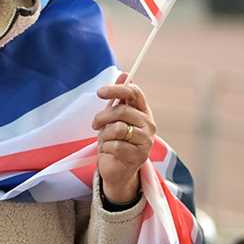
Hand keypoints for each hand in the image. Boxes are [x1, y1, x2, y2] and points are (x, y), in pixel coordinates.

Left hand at [93, 73, 155, 203]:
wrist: (118, 169)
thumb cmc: (115, 140)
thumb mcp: (113, 118)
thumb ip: (117, 98)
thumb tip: (124, 73)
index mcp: (143, 111)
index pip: (134, 93)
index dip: (117, 89)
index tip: (100, 92)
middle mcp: (148, 124)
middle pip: (122, 111)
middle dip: (102, 117)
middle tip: (94, 125)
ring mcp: (146, 140)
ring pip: (117, 129)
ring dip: (103, 135)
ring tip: (104, 140)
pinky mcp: (139, 155)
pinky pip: (114, 145)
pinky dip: (105, 148)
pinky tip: (109, 152)